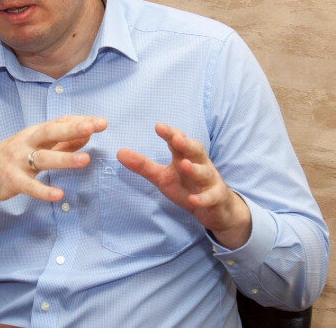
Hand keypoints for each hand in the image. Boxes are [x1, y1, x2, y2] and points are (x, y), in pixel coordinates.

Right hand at [0, 115, 106, 222]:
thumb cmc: (10, 158)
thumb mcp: (34, 146)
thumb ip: (61, 142)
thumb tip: (88, 134)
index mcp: (34, 133)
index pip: (59, 122)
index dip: (79, 122)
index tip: (101, 122)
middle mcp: (26, 142)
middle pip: (50, 132)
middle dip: (72, 128)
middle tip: (94, 126)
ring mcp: (17, 161)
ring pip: (42, 158)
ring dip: (64, 159)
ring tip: (85, 160)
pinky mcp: (11, 180)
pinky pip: (29, 186)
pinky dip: (43, 190)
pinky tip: (58, 194)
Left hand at [116, 123, 251, 248]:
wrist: (214, 209)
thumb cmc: (187, 187)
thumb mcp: (162, 177)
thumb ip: (143, 165)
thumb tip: (119, 152)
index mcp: (186, 156)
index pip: (179, 141)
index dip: (170, 133)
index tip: (158, 126)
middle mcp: (200, 164)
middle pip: (196, 150)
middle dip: (187, 144)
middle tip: (176, 139)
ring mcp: (210, 181)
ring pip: (204, 172)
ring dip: (195, 169)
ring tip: (183, 165)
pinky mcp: (216, 197)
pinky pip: (210, 197)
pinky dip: (202, 198)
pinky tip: (193, 200)